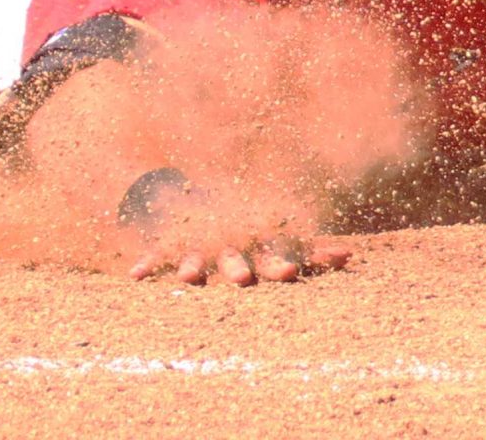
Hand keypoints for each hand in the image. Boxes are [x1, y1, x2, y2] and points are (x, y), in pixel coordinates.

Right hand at [128, 237, 352, 285]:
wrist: (204, 203)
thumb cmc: (251, 232)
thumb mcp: (278, 241)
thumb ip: (312, 251)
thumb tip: (351, 256)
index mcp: (257, 244)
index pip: (271, 253)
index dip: (282, 262)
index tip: (293, 272)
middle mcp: (230, 244)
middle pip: (235, 257)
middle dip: (238, 268)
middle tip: (243, 281)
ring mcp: (200, 244)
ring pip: (196, 258)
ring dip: (193, 267)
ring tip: (189, 279)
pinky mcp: (171, 246)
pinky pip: (157, 255)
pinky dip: (147, 263)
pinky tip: (135, 274)